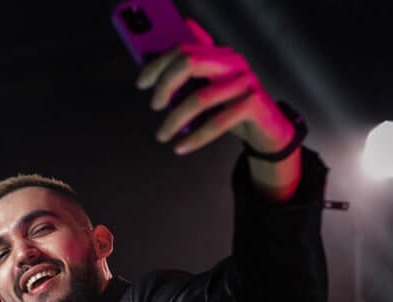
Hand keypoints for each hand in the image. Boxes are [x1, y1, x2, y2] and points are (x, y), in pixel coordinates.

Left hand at [136, 19, 294, 155]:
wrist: (267, 129)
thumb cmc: (230, 109)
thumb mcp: (207, 91)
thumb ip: (187, 81)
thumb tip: (153, 77)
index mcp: (219, 54)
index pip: (183, 48)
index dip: (158, 64)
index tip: (141, 83)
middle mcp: (233, 63)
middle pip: (189, 62)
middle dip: (165, 84)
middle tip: (154, 105)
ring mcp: (244, 82)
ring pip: (199, 98)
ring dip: (174, 120)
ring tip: (162, 135)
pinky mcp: (252, 105)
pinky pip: (216, 123)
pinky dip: (194, 139)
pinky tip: (180, 147)